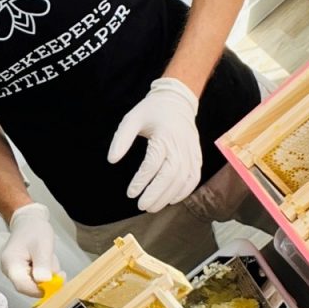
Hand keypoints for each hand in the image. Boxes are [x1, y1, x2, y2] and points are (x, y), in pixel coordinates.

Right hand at [0, 203, 60, 296]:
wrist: (28, 222)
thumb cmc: (34, 230)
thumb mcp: (43, 246)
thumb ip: (43, 265)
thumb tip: (44, 282)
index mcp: (11, 264)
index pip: (23, 286)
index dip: (40, 290)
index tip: (55, 284)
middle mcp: (9, 271)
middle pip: (29, 287)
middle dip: (46, 280)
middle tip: (59, 270)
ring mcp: (14, 272)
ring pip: (34, 283)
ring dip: (47, 274)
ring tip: (49, 258)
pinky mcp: (20, 272)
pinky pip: (35, 278)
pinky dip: (44, 272)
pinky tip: (45, 260)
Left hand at [107, 77, 201, 212]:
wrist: (177, 101)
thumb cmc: (151, 111)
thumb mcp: (132, 119)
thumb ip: (121, 139)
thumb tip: (112, 160)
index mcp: (164, 135)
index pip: (153, 163)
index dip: (142, 181)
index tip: (131, 193)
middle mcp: (180, 145)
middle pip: (170, 175)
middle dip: (156, 193)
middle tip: (142, 206)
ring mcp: (191, 151)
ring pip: (184, 179)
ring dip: (169, 196)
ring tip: (153, 206)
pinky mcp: (196, 155)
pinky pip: (194, 177)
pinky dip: (184, 191)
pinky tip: (171, 200)